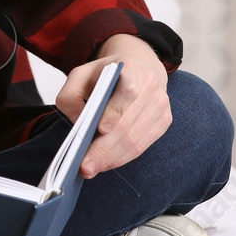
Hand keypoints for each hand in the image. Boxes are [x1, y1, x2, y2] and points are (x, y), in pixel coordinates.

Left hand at [54, 33, 170, 177]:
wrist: (138, 68)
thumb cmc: (108, 74)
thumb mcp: (81, 74)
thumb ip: (70, 94)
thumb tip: (77, 122)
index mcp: (131, 69)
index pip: (127, 92)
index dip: (115, 112)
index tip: (100, 129)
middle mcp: (150, 86)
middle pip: (128, 123)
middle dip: (105, 148)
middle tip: (85, 165)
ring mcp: (160, 105)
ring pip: (135, 139)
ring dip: (112, 158)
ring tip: (92, 168)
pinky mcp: (164, 121)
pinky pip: (142, 145)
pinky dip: (122, 157)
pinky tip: (106, 163)